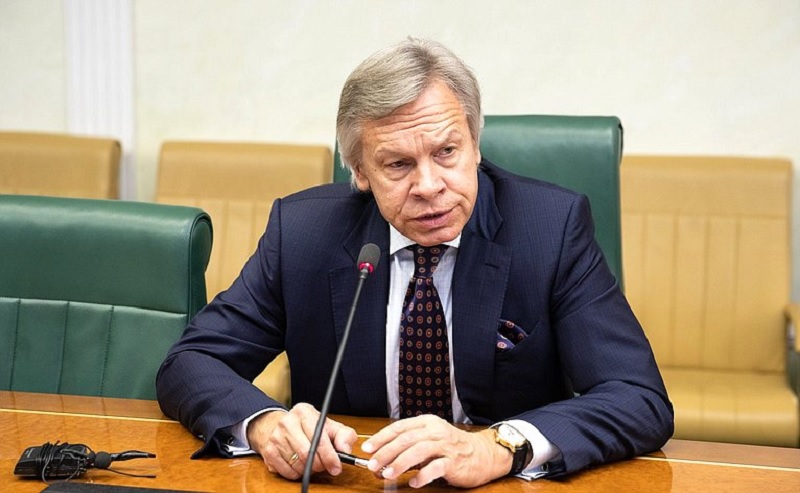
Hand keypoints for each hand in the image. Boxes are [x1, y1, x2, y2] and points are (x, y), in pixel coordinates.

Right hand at [246, 402, 357, 479]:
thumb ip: (344, 435)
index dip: (330, 456)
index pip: (319, 438)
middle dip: (320, 465)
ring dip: (309, 470)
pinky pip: (287, 472)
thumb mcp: (330, 426)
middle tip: (324, 466)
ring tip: (312, 463)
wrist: (280, 427)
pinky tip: (299, 464)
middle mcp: (288, 422)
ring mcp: (276, 437)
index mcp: (304, 412)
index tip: (336, 467)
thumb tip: (345, 449)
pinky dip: (297, 473)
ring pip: (298, 464)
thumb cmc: (309, 428)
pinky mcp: (269, 451)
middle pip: (307, 453)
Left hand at [361, 415, 511, 487]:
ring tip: (387, 474)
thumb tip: (381, 460)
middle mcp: (435, 431)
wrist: (482, 454)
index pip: (399, 427)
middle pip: (405, 439)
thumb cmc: (452, 447)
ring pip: (418, 451)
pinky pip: (435, 468)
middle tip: (372, 465)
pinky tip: (414, 482)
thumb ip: (408, 447)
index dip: (381, 438)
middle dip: (386, 452)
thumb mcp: (429, 440)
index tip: (367, 448)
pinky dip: (422, 475)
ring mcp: (445, 446)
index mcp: (427, 423)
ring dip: (399, 463)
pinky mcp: (454, 462)